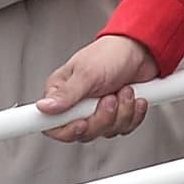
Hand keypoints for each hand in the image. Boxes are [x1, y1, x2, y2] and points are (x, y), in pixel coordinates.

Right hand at [39, 32, 165, 139]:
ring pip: (106, 131)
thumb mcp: (86, 73)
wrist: (140, 50)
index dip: (67, 130)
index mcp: (61, 94)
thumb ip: (66, 95)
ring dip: (122, 112)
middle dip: (103, 118)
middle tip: (110, 97)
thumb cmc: (110, 54)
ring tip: (125, 90)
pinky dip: (134, 114)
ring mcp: (97, 112)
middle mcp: (77, 106)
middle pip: (84, 133)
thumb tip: (43, 107)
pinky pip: (124, 129)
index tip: (82, 123)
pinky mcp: (115, 116)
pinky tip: (134, 97)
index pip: (52, 125)